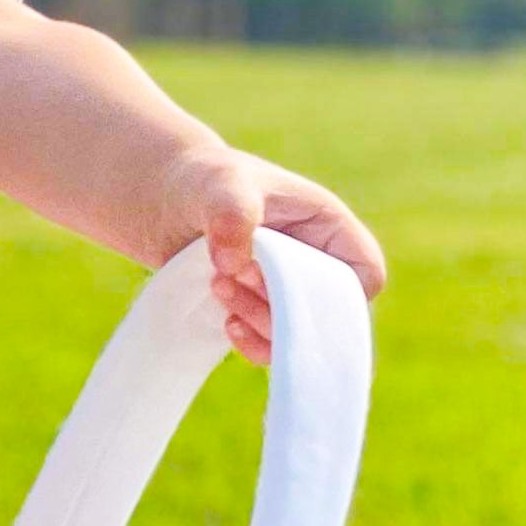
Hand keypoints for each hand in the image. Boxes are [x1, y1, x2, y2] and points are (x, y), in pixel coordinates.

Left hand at [157, 146, 386, 365]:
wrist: (160, 198)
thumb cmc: (203, 180)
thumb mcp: (220, 186)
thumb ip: (233, 214)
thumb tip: (235, 266)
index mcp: (326, 226)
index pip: (365, 273)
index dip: (341, 294)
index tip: (291, 285)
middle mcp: (314, 262)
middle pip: (330, 313)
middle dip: (286, 307)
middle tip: (238, 276)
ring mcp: (285, 291)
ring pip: (297, 333)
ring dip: (261, 322)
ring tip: (218, 284)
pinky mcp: (256, 311)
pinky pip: (270, 345)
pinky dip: (252, 343)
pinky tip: (226, 323)